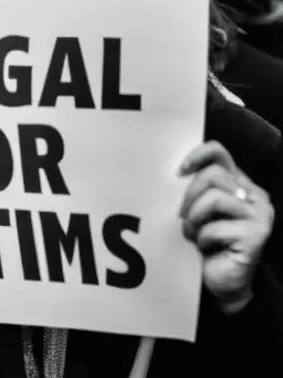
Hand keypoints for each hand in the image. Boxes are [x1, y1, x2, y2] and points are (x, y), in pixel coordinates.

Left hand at [178, 140, 273, 312]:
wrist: (223, 282)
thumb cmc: (207, 243)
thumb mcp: (199, 210)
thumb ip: (196, 190)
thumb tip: (174, 173)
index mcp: (240, 184)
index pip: (218, 152)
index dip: (196, 156)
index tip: (178, 172)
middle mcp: (255, 196)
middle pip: (212, 176)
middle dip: (189, 197)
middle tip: (182, 217)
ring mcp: (260, 215)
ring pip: (215, 198)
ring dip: (195, 218)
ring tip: (193, 233)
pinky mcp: (257, 236)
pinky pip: (216, 227)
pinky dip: (203, 238)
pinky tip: (205, 247)